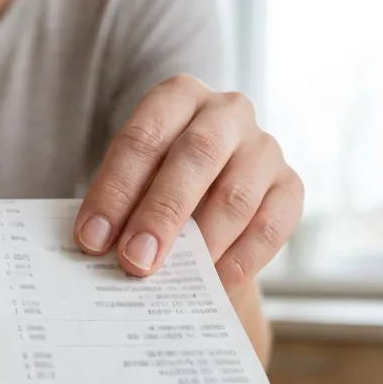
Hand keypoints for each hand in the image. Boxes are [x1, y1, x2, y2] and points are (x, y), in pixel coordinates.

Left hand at [74, 75, 302, 290]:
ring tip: (172, 282)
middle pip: (196, 156)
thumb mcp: (135, 178)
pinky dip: (238, 262)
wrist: (211, 190)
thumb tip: (102, 249)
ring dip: (201, 244)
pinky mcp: (290, 187)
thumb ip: (121, 204)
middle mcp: (227, 112)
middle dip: (161, 213)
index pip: (144, 137)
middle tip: (135, 261)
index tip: (92, 239)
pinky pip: (269, 227)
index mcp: (178, 96)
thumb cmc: (158, 181)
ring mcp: (264, 148)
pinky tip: (212, 287)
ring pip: (236, 195)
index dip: (115, 190)